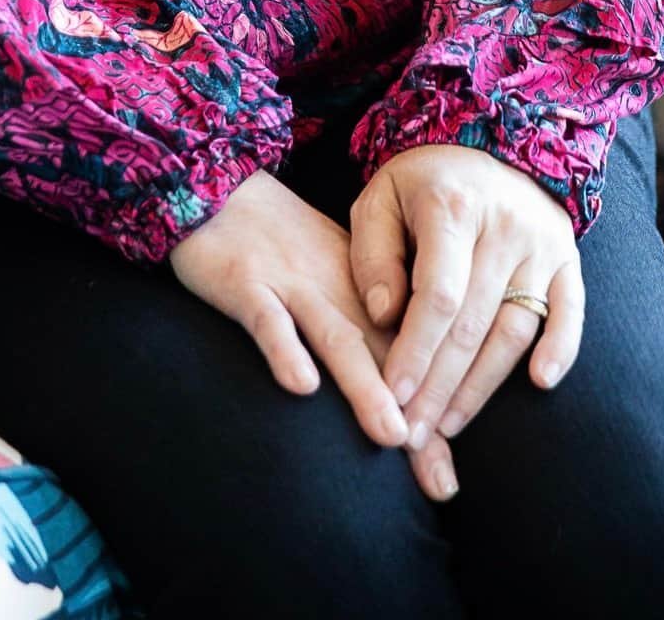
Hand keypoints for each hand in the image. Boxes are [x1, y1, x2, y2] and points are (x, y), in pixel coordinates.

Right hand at [169, 168, 460, 500]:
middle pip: (381, 357)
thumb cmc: (279, 245)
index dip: (423, 413)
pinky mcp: (246, 283)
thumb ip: (358, 334)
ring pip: (336, 338)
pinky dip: (285, 349)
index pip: (403, 358)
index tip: (444, 476)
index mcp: (360, 295)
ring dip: (365, 387)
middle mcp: (336, 293)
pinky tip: (302, 385)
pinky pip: (268, 319)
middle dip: (410, 417)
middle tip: (436, 477)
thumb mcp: (329, 284)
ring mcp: (292, 287)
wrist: (219, 186)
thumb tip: (395, 406)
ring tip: (391, 435)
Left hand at [349, 144, 583, 446]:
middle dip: (439, 386)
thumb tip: (384, 317)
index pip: (437, 295)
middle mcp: (504, 226)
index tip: (392, 395)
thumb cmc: (421, 183)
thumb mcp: (379, 199)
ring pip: (514, 329)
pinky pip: (570, 311)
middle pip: (472, 323)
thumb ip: (372, 255)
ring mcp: (541, 243)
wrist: (488, 137)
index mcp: (452, 207)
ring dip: (482, 386)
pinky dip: (561, 348)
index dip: (415, 351)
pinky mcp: (567, 258)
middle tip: (412, 434)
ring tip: (447, 426)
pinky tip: (540, 383)